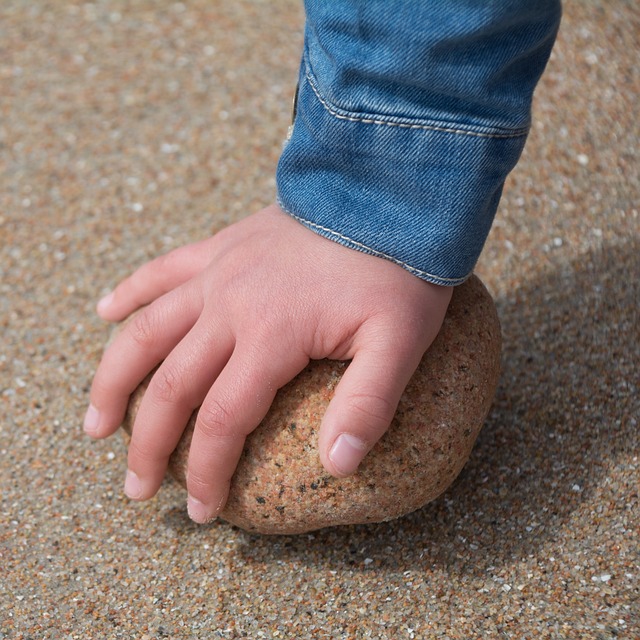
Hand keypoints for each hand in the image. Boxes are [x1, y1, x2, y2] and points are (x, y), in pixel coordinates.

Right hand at [84, 204, 451, 522]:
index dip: (207, 471)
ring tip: (94, 423)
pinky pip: (161, 269)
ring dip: (114, 379)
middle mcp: (230, 305)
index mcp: (271, 335)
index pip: (223, 420)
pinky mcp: (220, 247)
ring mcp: (218, 272)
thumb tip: (339, 465)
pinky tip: (105, 310)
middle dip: (148, 443)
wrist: (384, 194)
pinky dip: (129, 291)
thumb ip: (369, 402)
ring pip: (146, 331)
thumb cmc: (397, 271)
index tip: (202, 509)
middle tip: (136, 488)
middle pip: (171, 386)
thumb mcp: (399, 341)